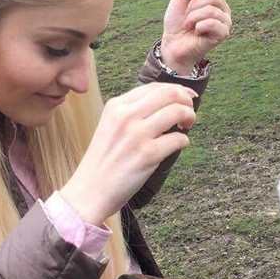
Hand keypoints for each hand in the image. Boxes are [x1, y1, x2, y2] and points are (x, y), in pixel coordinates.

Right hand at [60, 83, 197, 224]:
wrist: (89, 191)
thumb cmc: (103, 162)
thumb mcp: (110, 127)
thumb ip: (132, 113)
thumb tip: (165, 104)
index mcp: (116, 106)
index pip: (155, 87)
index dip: (177, 90)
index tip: (186, 98)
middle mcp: (127, 116)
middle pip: (170, 94)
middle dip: (187, 101)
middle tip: (189, 114)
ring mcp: (137, 134)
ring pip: (178, 111)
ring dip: (190, 117)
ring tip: (187, 127)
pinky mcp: (148, 154)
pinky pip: (179, 139)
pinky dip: (184, 141)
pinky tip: (179, 145)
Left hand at [160, 0, 231, 75]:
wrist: (172, 43)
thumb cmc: (176, 21)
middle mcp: (223, 8)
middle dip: (195, 4)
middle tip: (187, 14)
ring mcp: (225, 21)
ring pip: (213, 9)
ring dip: (194, 16)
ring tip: (188, 25)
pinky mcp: (223, 34)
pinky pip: (213, 23)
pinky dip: (199, 26)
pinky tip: (196, 32)